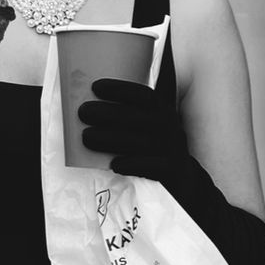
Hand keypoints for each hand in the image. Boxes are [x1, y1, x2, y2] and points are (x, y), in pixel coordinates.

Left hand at [77, 79, 189, 196]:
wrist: (182, 178)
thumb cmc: (152, 147)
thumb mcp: (147, 127)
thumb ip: (127, 116)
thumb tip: (86, 106)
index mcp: (161, 111)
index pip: (143, 95)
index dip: (120, 89)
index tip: (95, 87)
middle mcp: (169, 126)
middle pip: (135, 116)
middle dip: (107, 113)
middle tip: (83, 112)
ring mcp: (172, 148)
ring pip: (139, 141)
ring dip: (110, 138)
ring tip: (86, 136)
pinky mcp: (172, 170)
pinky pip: (151, 166)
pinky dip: (132, 164)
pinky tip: (114, 165)